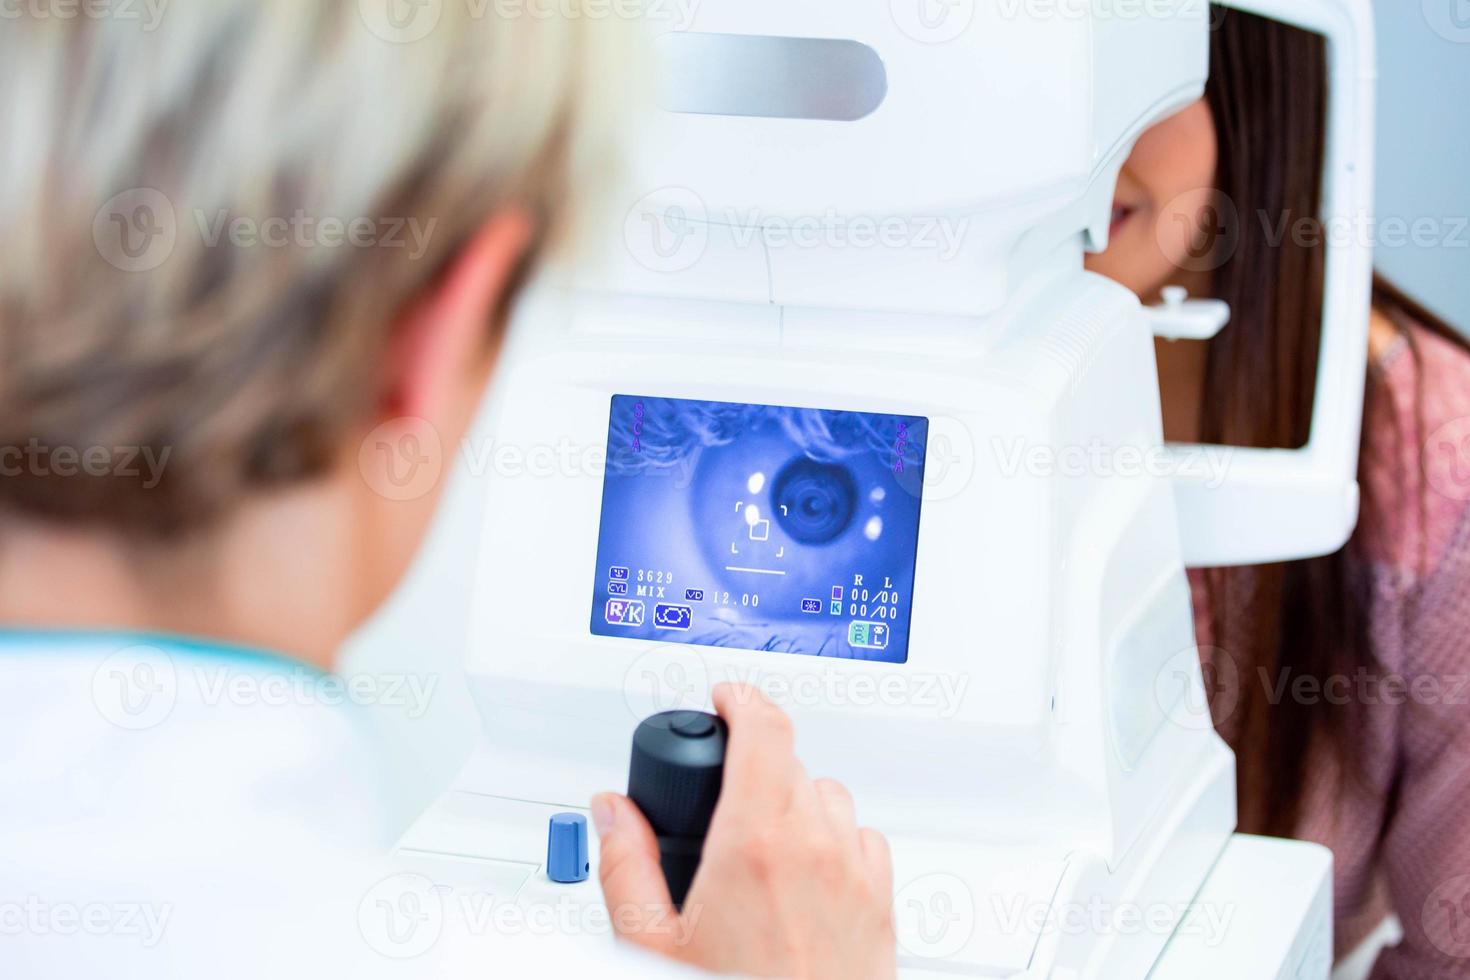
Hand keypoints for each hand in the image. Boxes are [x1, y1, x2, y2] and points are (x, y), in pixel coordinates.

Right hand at [592, 683, 895, 979]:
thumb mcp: (650, 945)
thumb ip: (626, 865)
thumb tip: (612, 812)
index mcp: (756, 844)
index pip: (764, 730)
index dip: (744, 699)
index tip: (728, 698)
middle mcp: (817, 849)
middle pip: (792, 764)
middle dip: (755, 771)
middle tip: (722, 806)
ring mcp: (857, 876)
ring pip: (831, 800)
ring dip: (797, 806)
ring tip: (761, 847)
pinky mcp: (882, 906)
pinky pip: (864, 841)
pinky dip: (836, 843)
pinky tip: (805, 878)